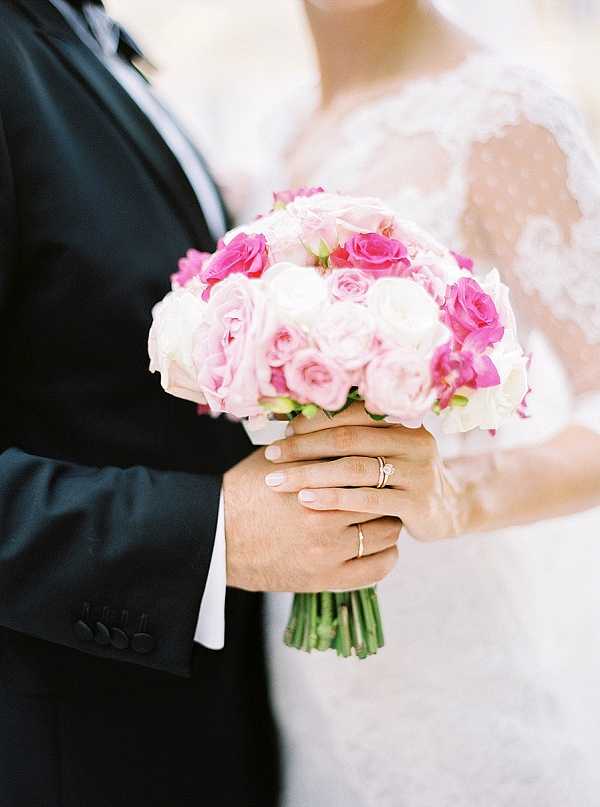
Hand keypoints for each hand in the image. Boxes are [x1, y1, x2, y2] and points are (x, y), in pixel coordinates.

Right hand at [223, 448, 399, 591]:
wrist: (215, 534)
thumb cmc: (247, 489)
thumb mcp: (280, 459)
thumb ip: (319, 446)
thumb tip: (357, 428)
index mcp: (315, 486)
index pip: (370, 470)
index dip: (380, 462)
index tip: (382, 460)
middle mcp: (325, 521)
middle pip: (383, 500)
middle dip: (386, 490)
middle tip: (387, 486)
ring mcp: (327, 555)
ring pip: (387, 534)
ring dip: (388, 521)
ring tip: (380, 513)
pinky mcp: (325, 580)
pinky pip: (377, 569)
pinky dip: (386, 555)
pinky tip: (378, 544)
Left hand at [263, 403, 468, 541]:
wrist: (450, 509)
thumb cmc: (402, 475)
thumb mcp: (388, 448)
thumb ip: (355, 436)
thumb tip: (295, 423)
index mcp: (402, 419)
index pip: (350, 413)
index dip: (314, 421)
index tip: (283, 432)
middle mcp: (413, 440)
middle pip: (347, 439)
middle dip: (303, 447)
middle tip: (270, 456)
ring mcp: (417, 471)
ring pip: (354, 468)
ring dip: (310, 474)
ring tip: (278, 480)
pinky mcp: (417, 502)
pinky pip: (367, 498)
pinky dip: (333, 498)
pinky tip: (307, 500)